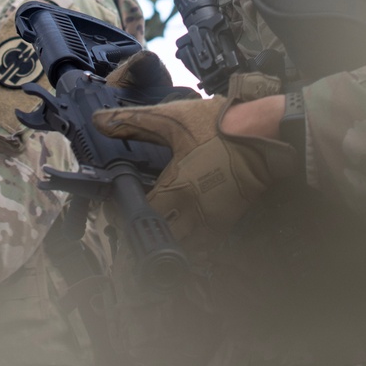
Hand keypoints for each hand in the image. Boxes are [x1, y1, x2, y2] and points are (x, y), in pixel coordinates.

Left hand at [94, 84, 296, 241]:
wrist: (267, 135)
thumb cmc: (220, 126)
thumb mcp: (171, 119)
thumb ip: (132, 122)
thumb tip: (99, 121)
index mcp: (175, 190)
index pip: (141, 216)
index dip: (125, 213)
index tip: (117, 206)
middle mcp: (193, 212)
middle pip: (161, 237)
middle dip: (146, 231)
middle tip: (135, 219)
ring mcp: (213, 220)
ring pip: (183, 245)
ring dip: (168, 238)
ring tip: (159, 224)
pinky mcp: (228, 220)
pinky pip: (204, 243)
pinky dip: (191, 240)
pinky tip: (183, 223)